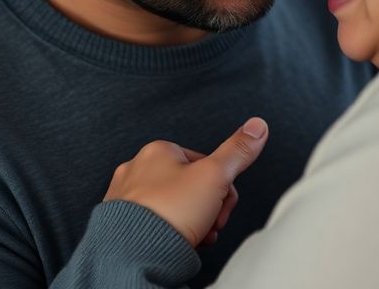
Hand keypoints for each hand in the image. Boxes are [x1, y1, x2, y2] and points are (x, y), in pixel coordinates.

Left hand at [103, 117, 269, 246]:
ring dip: (192, 222)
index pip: (205, 164)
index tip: (223, 204)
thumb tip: (257, 126)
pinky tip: (176, 242)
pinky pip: (155, 223)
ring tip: (194, 235)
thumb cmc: (170, 212)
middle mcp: (137, 168)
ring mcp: (126, 196)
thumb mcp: (214, 176)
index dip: (222, 188)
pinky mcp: (120, 221)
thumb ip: (237, 151)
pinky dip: (170, 233)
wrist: (135, 252)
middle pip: (191, 187)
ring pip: (174, 207)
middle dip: (208, 208)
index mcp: (159, 150)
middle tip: (210, 222)